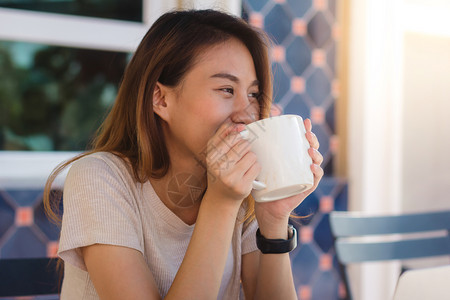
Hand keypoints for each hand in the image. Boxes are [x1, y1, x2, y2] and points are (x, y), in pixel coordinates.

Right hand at [204, 120, 261, 203]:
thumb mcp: (216, 154)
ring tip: (244, 165)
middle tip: (241, 155)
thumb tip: (240, 126)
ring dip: (251, 158)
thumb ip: (223, 136)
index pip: (229, 136)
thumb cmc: (221, 171)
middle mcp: (218, 167)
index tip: (240, 135)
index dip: (238, 133)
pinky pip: (256, 167)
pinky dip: (255, 168)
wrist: (221, 197)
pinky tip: (247, 173)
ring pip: (251, 155)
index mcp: (211, 157)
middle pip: (243, 144)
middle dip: (246, 147)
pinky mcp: (242, 186)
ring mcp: (230, 178)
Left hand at [255, 118, 323, 232]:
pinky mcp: (306, 188)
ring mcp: (306, 176)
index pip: (303, 141)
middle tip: (307, 134)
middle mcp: (302, 165)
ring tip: (309, 150)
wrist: (266, 205)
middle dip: (313, 140)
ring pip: (317, 162)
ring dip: (316, 154)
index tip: (305, 121)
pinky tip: (312, 166)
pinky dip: (316, 172)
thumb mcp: (261, 164)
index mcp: (294, 157)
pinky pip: (314, 179)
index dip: (307, 130)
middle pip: (313, 149)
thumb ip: (257, 151)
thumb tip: (245, 131)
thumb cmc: (264, 183)